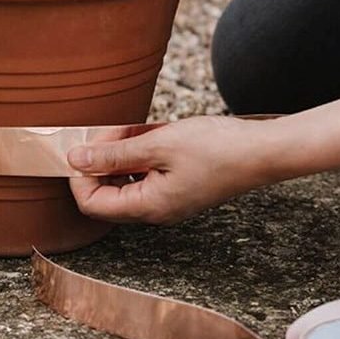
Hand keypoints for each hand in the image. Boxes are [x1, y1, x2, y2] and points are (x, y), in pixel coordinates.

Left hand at [67, 116, 281, 224]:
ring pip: (126, 180)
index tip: (85, 145)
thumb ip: (114, 154)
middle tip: (112, 131)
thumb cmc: (217, 148)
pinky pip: (146, 173)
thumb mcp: (158, 144)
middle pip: (107, 192)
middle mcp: (156, 210)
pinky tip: (150, 133)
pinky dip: (141, 153)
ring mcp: (168, 199)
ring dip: (122, 153)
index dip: (80, 174)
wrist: (263, 151)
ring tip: (133, 129)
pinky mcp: (178, 186)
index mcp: (149, 207)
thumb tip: (75, 160)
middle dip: (101, 160)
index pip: (92, 203)